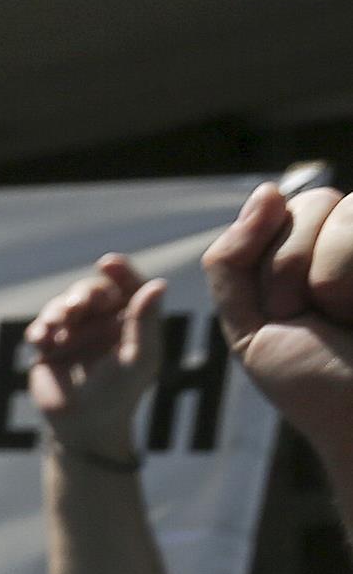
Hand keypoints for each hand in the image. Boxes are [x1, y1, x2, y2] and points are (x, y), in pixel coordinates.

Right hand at [25, 255, 166, 467]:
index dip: (120, 271)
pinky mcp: (48, 347)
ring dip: (57, 310)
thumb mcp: (139, 357)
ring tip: (55, 327)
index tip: (107, 263)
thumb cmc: (120, 394)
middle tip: (74, 309)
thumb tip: (157, 284)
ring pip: (62, 304)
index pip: (128, 286)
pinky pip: (40, 326)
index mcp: (131, 321)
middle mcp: (102, 323)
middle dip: (81, 294)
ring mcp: (74, 334)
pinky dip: (40, 329)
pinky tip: (43, 340)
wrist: (84, 426)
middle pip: (91, 291)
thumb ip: (146, 321)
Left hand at [204, 179, 352, 443]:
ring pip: (343, 207)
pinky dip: (349, 274)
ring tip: (350, 316)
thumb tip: (267, 189)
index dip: (266, 262)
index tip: (281, 313)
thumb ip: (232, 262)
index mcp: (312, 257)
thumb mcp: (250, 328)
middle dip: (292, 267)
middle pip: (311, 201)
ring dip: (331, 274)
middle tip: (317, 318)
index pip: (277, 210)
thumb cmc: (317, 384)